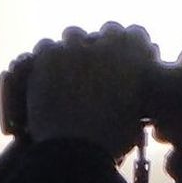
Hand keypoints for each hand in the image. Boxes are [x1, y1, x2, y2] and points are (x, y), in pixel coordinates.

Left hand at [21, 22, 157, 155]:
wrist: (75, 151)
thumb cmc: (109, 142)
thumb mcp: (135, 119)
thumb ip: (135, 97)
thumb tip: (131, 92)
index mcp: (135, 61)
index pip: (135, 35)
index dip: (127, 46)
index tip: (120, 58)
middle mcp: (108, 46)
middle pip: (105, 32)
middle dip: (101, 46)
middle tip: (92, 66)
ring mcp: (77, 48)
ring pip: (74, 35)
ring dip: (73, 50)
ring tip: (66, 70)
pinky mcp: (49, 56)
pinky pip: (47, 46)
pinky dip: (47, 58)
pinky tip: (45, 74)